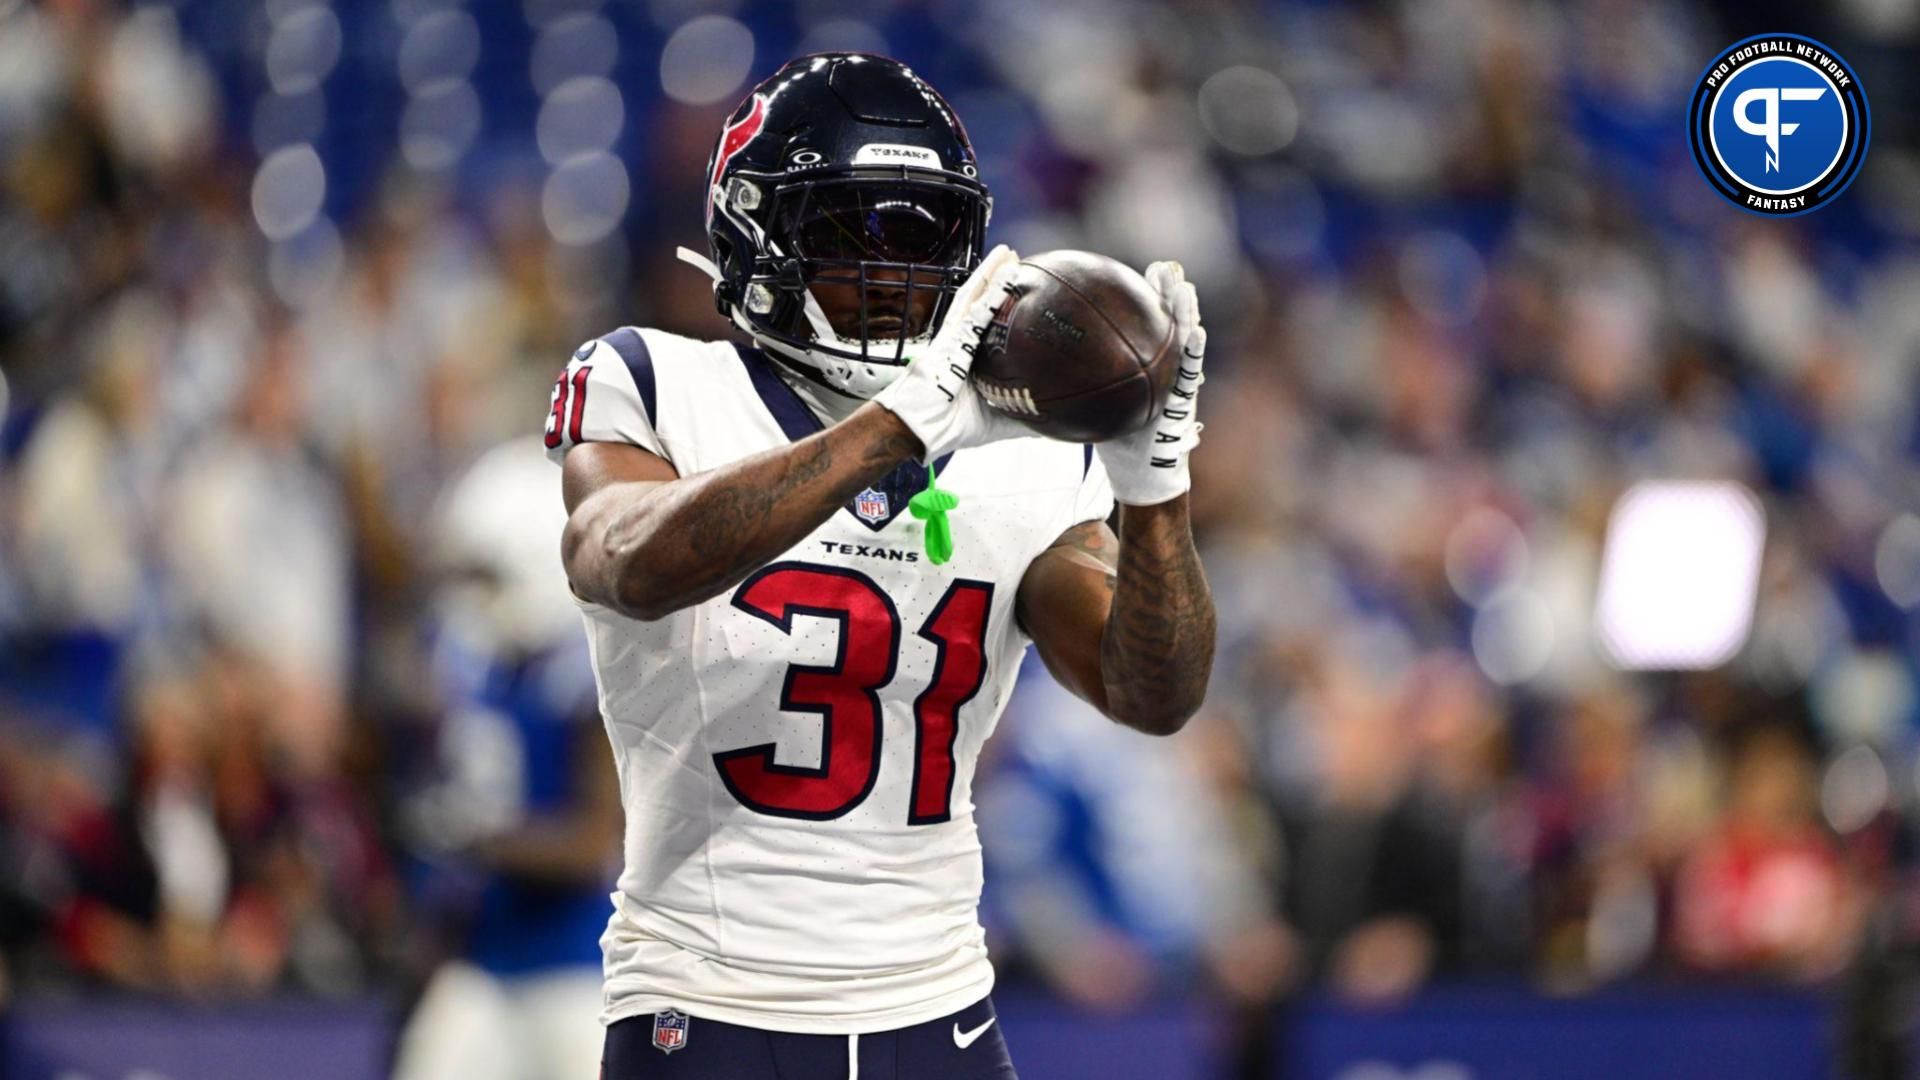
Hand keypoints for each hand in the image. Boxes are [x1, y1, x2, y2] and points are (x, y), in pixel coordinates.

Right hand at [874, 245, 1028, 461]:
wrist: (918, 430)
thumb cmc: (946, 426)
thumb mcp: (996, 422)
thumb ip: (1023, 419)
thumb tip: (1052, 424)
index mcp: (966, 358)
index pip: (985, 324)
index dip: (998, 304)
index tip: (1017, 290)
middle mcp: (959, 341)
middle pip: (979, 302)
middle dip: (995, 279)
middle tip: (1015, 260)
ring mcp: (953, 337)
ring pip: (975, 296)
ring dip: (992, 272)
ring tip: (1008, 253)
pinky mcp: (951, 338)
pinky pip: (976, 308)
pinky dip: (992, 289)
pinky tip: (1006, 272)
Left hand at [1099, 261, 1204, 505]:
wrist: (1141, 475)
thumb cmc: (1116, 441)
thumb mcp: (1093, 407)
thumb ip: (1078, 384)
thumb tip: (1035, 365)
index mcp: (1148, 364)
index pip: (1146, 324)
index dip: (1145, 297)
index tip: (1136, 271)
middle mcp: (1167, 367)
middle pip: (1171, 322)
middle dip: (1170, 293)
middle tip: (1163, 266)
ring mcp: (1180, 381)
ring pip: (1188, 339)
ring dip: (1189, 312)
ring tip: (1183, 286)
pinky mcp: (1187, 400)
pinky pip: (1192, 372)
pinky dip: (1196, 351)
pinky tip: (1196, 333)